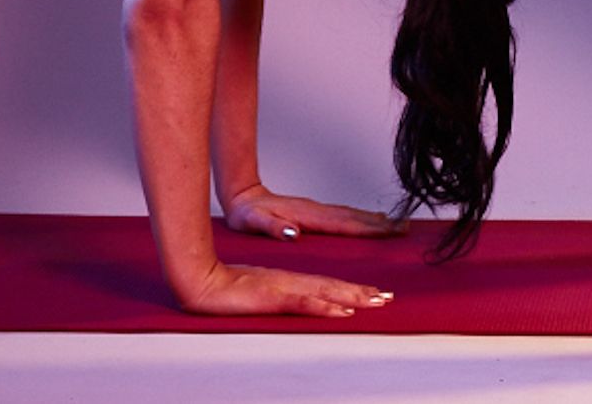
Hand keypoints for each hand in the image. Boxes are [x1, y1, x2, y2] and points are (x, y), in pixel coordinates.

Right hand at [177, 258, 393, 319]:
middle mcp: (292, 281)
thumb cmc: (227, 287)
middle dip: (363, 293)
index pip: (329, 286)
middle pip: (334, 287)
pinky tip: (339, 310)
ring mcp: (283, 288)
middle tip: (389, 298)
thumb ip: (279, 297)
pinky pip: (302, 301)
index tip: (377, 294)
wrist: (202, 280)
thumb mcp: (259, 293)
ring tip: (376, 301)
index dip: (354, 290)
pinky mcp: (272, 296)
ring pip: (325, 292)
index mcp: (291, 281)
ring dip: (352, 297)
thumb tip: (304, 303)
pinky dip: (323, 305)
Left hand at [224, 183, 405, 239]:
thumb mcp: (253, 222)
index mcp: (308, 215)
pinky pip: (344, 216)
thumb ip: (272, 227)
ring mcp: (317, 209)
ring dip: (375, 220)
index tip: (392, 231)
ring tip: (395, 224)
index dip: (370, 229)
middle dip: (382, 223)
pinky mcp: (314, 211)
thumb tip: (294, 232)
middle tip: (406, 228)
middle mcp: (317, 210)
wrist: (242, 196)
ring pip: (352, 215)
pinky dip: (361, 218)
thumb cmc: (247, 214)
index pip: (345, 224)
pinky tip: (368, 221)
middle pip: (356, 217)